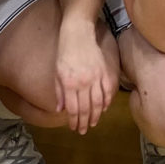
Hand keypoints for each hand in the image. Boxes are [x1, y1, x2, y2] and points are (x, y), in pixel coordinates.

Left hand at [53, 17, 115, 133]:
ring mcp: (96, 77)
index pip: (73, 108)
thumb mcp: (57, 72)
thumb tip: (60, 109)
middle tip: (84, 130)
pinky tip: (104, 108)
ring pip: (98, 102)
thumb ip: (59, 91)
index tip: (74, 127)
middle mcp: (83, 82)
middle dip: (85, 122)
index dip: (74, 120)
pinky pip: (108, 91)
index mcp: (69, 83)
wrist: (78, 33)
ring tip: (94, 123)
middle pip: (86, 108)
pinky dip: (107, 101)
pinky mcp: (104, 71)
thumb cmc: (64, 51)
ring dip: (97, 115)